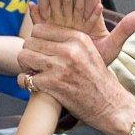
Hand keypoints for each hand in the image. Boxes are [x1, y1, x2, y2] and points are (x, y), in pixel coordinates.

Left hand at [17, 24, 134, 130]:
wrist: (110, 106)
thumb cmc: (98, 80)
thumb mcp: (90, 52)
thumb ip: (69, 41)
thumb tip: (41, 32)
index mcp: (78, 38)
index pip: (40, 28)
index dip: (36, 40)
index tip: (41, 51)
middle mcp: (69, 49)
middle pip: (30, 42)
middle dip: (29, 53)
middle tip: (35, 64)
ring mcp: (60, 67)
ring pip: (24, 57)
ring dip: (25, 67)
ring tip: (34, 73)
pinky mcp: (53, 84)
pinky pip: (25, 78)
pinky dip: (25, 83)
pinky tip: (34, 86)